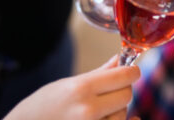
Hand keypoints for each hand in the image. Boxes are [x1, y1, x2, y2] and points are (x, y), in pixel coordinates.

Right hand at [4, 56, 140, 119]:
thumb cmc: (42, 107)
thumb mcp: (67, 84)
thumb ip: (99, 74)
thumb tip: (120, 60)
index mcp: (81, 88)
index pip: (123, 76)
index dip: (131, 72)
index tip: (131, 72)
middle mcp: (87, 109)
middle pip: (126, 95)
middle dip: (122, 90)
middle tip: (110, 91)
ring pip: (122, 114)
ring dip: (116, 111)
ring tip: (97, 110)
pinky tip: (115, 119)